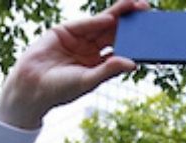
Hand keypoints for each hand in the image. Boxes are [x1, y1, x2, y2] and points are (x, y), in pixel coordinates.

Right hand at [0, 0, 148, 128]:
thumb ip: (108, 70)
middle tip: (149, 15)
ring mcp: (79, 39)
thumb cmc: (60, 90)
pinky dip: (99, 20)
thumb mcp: (88, 81)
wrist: (31, 86)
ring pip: (103, 24)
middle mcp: (91, 51)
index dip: (136, 44)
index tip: (154, 40)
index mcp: (99, 65)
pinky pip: (87, 24)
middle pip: (115, 34)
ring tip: (137, 7)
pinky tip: (113, 17)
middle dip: (132, 25)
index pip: (121, 51)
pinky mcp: (66, 30)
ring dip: (120, 15)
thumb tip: (132, 64)